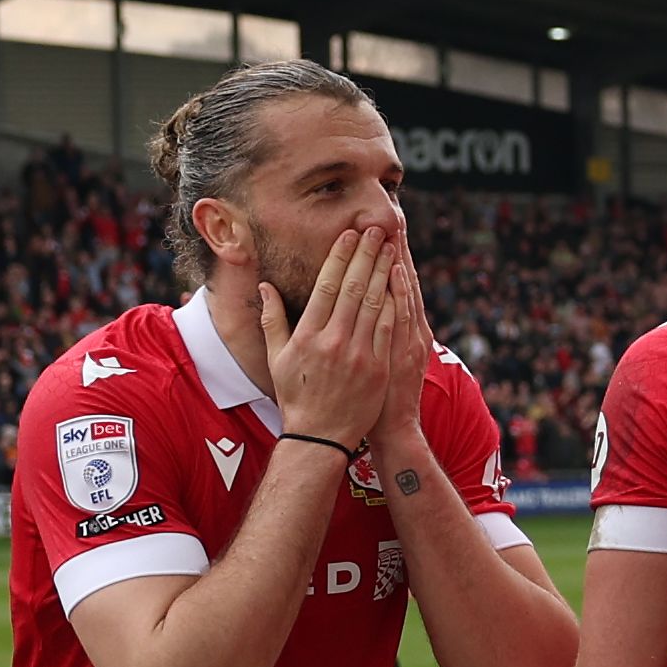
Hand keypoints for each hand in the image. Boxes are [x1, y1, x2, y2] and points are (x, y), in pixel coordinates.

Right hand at [257, 227, 391, 446]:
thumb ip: (272, 320)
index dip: (339, 257)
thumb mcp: (276, 358)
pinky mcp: (379, 368)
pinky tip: (400, 282)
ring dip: (384, 272)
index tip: (349, 235)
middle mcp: (334, 341)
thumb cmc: (296, 395)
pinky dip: (395, 302)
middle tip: (375, 230)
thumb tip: (266, 286)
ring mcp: (359, 355)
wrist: (321, 436)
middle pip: (353, 288)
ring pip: (374, 303)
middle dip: (366, 256)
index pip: (326, 286)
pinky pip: (389, 328)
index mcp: (308, 335)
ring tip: (390, 248)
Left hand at [370, 230, 433, 459]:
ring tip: (395, 231)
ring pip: (406, 292)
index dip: (395, 255)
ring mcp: (407, 340)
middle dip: (398, 248)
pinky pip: (401, 316)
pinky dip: (402, 293)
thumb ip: (381, 331)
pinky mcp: (401, 352)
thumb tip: (374, 308)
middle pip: (405, 280)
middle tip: (395, 215)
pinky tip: (398, 270)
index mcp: (405, 329)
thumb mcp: (385, 359)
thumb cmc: (380, 395)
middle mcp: (410, 330)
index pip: (400, 283)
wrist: (393, 429)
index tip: (389, 228)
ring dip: (401, 261)